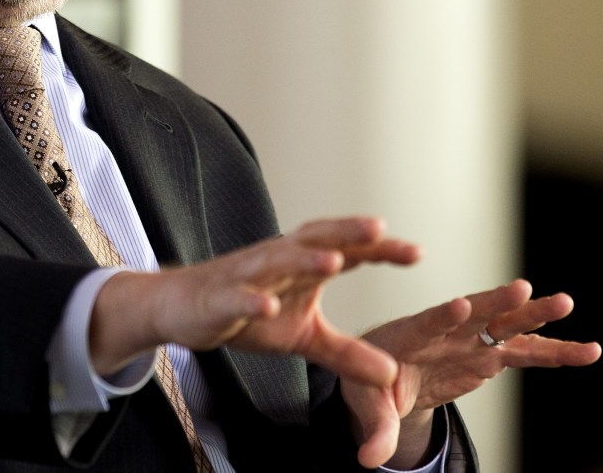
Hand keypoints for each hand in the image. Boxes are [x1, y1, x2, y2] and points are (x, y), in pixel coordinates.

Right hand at [90, 216, 419, 382]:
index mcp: (305, 265)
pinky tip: (269, 306)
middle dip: (346, 233)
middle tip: (378, 230)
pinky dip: (252, 300)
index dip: (380, 250)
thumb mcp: (305, 338)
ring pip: (279, 262)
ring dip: (304, 260)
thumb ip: (347, 353)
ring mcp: (249, 276)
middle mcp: (280, 260)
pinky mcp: (220, 299)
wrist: (186, 308)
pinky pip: (238, 298)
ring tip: (334, 261)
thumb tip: (392, 374)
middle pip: (317, 240)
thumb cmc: (251, 312)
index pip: (348, 251)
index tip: (416, 252)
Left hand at [341, 279, 602, 468]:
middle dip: (497, 301)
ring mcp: (471, 340)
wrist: (386, 375)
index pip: (427, 323)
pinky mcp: (490, 354)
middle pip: (474, 312)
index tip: (461, 304)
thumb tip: (368, 460)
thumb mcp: (368, 404)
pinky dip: (556, 351)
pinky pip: (527, 352)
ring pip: (507, 325)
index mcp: (409, 336)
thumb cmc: (372, 382)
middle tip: (522, 288)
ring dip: (535, 315)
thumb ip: (377, 429)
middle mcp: (446, 330)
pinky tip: (589, 350)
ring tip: (566, 302)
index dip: (444, 316)